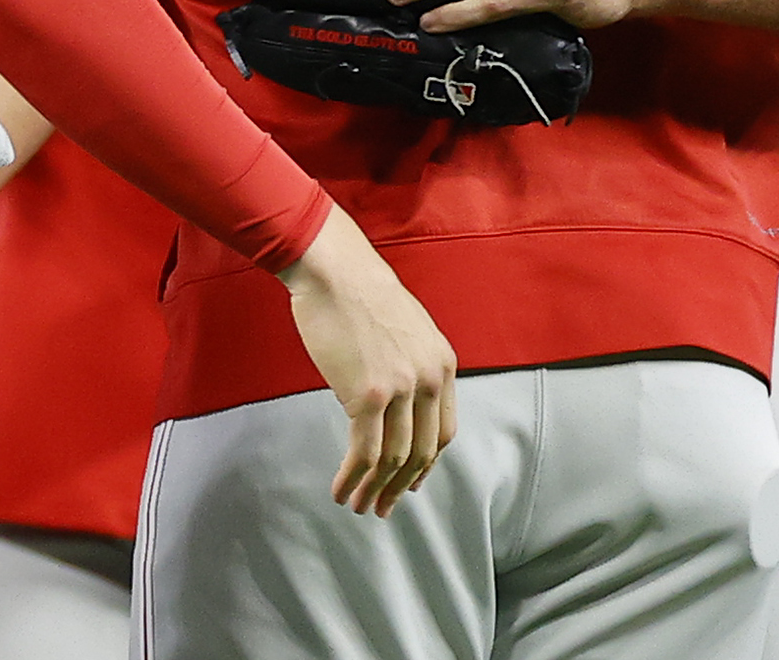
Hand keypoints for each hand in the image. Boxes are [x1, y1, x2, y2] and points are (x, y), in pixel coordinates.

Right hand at [275, 204, 456, 515]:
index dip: (426, 465)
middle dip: (401, 487)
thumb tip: (397, 403)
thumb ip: (411, 366)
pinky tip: (340, 490)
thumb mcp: (406, 330)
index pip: (443, 432)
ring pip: (393, 459)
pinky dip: (352, 478)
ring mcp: (400, 389)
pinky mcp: (367, 395)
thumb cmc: (360, 294)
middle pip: (421, 453)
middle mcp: (428, 380)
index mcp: (443, 365)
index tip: (411, 483)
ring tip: (358, 506)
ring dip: (374, 490)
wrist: (335, 270)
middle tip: (383, 508)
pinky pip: (364, 451)